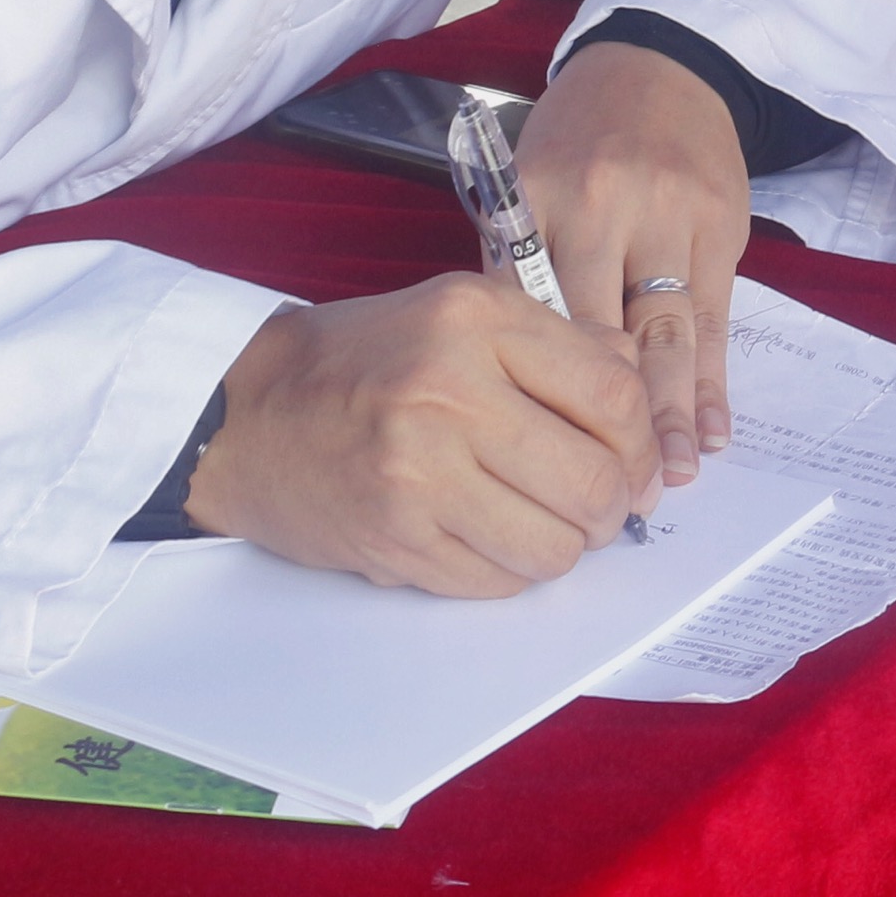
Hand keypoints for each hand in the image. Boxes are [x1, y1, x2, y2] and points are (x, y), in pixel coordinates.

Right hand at [192, 274, 657, 592]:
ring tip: (542, 523)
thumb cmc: (366, 360)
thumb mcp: (465, 315)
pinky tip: (488, 538)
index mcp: (478, 320)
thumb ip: (562, 346)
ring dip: (565, 547)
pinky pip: (498, 582)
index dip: (643, 442)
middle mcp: (449, 390)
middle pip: (594, 480)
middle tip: (601, 507)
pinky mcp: (395, 537)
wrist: (245, 413)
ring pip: (554, 546)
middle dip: (614, 508)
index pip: (614, 395)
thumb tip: (650, 408)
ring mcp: (418, 471)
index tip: (638, 461)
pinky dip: (510, 571)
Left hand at [519, 41, 752, 483]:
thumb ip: (522, 269)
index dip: (534, 394)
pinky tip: (714, 431)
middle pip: (600, 336)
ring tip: (668, 479)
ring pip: (666, 336)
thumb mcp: (526, 185)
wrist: (658, 65)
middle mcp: (602, 208)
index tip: (533, 461)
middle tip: (607, 496)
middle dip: (606, 423)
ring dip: (670, 416)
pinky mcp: (722, 226)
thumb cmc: (576, 140)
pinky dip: (714, 381)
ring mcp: (669, 216)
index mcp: (536, 201)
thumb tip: (522, 379)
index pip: (531, 316)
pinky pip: (715, 320)